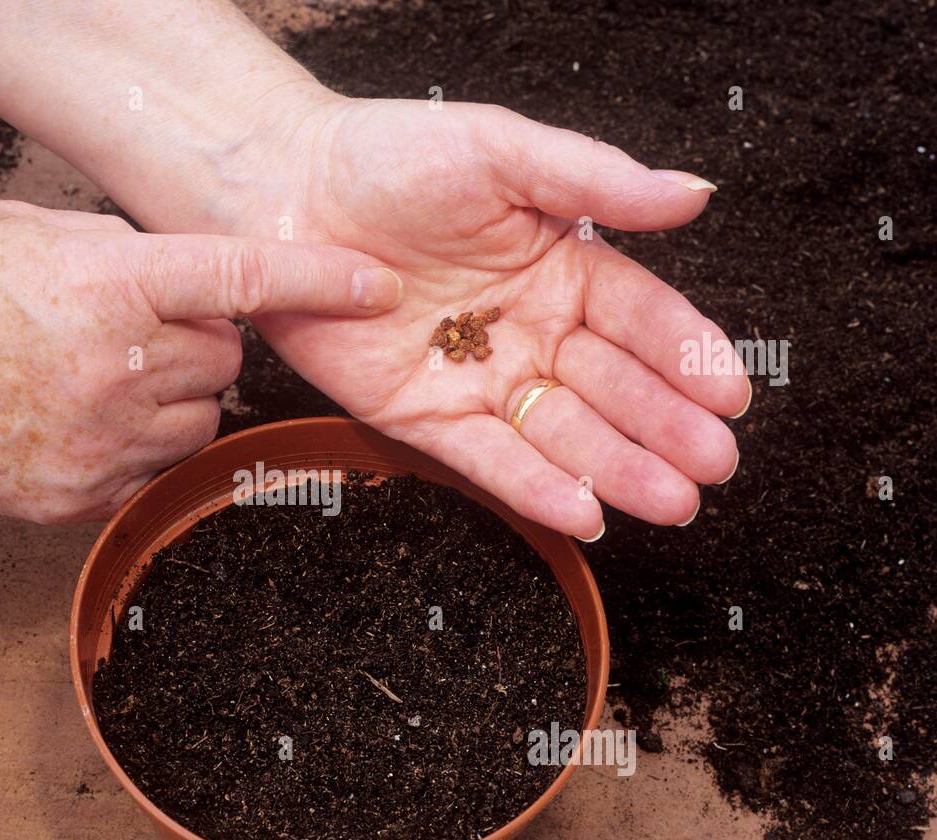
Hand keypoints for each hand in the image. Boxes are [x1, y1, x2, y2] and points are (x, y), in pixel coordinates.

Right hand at [0, 201, 402, 522]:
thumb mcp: (17, 232)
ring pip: (196, 418)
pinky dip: (132, 442)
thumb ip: (114, 254)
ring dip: (170, 394)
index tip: (373, 285)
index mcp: (104, 289)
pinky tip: (70, 418)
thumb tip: (175, 282)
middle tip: (130, 323)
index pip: (241, 279)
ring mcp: (97, 444)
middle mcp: (114, 371)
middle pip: (223, 357)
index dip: (319, 278)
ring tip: (96, 373)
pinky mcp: (76, 498)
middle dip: (196, 338)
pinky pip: (149, 468)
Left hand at [242, 96, 748, 538]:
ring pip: (559, 432)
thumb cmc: (388, 157)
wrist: (286, 193)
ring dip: (617, 468)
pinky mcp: (424, 416)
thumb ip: (594, 178)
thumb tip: (692, 194)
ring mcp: (478, 379)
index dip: (686, 355)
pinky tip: (584, 511)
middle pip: (611, 387)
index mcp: (559, 266)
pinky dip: (533, 486)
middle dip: (665, 426)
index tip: (729, 391)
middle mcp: (527, 330)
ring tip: (671, 500)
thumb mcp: (500, 150)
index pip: (640, 317)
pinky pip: (487, 458)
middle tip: (713, 463)